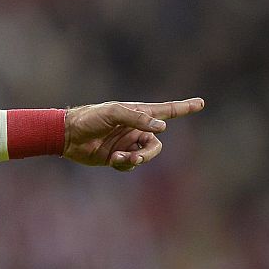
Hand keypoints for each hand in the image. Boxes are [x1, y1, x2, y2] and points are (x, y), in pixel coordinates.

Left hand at [64, 97, 204, 170]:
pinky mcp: (117, 157)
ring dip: (135, 159)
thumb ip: (137, 119)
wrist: (68, 135)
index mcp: (137, 113)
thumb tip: (162, 128)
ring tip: (119, 158)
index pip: (166, 111)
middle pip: (156, 144)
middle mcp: (135, 129)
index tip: (201, 103)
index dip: (183, 108)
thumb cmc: (89, 118)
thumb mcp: (113, 113)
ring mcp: (127, 144)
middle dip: (148, 152)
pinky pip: (130, 165)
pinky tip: (111, 160)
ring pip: (145, 156)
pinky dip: (124, 164)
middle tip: (136, 157)